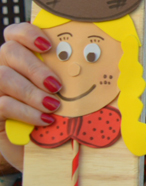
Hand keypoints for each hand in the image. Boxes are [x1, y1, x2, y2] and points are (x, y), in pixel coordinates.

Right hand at [0, 23, 63, 170]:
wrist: (44, 153)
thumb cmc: (60, 117)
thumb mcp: (67, 93)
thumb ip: (71, 76)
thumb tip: (97, 64)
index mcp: (23, 58)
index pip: (15, 33)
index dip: (28, 33)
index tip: (48, 45)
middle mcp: (4, 68)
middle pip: (9, 51)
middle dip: (35, 67)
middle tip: (57, 85)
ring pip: (3, 77)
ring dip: (32, 91)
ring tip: (54, 105)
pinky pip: (3, 104)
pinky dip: (27, 112)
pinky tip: (45, 120)